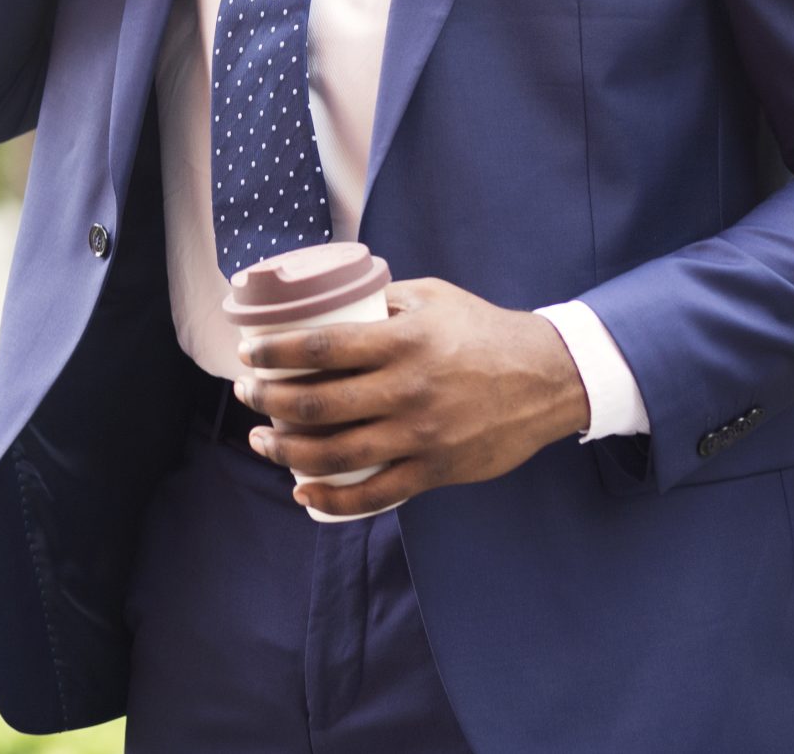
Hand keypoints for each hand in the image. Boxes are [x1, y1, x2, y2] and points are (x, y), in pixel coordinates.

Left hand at [230, 277, 593, 519]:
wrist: (548, 378)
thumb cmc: (482, 331)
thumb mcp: (430, 297)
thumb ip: (380, 298)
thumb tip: (327, 298)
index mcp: (401, 340)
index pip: (319, 348)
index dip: (273, 353)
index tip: (246, 355)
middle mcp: (406, 389)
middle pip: (317, 404)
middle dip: (267, 402)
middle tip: (245, 393)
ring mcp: (421, 435)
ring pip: (336, 453)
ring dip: (285, 450)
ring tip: (260, 439)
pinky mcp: (437, 470)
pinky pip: (376, 494)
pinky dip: (332, 498)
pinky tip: (302, 489)